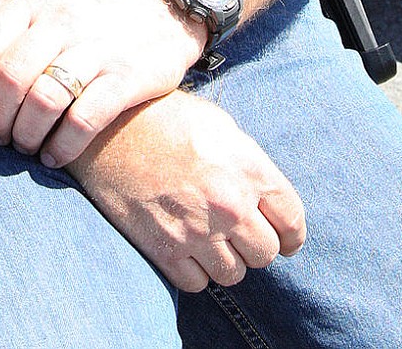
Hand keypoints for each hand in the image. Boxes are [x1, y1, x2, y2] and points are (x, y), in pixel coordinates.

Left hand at [0, 0, 206, 165]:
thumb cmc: (87, 6)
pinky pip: (85, 119)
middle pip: (10, 77)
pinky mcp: (129, 76)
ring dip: (25, 135)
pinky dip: (63, 146)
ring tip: (23, 147)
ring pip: (45, 100)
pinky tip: (54, 157)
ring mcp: (98, 46)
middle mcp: (63, 18)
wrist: (165, 2)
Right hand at [69, 90, 305, 291]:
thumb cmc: (165, 118)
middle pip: (267, 253)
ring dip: (226, 260)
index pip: (292, 221)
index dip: (291, 233)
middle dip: (256, 244)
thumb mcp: (219, 126)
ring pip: (235, 274)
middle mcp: (230, 205)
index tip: (284, 237)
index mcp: (249, 169)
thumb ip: (248, 165)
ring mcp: (198, 232)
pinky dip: (195, 271)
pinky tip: (186, 247)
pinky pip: (198, 283)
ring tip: (210, 239)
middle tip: (239, 232)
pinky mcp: (166, 251)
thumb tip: (264, 197)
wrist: (108, 128)